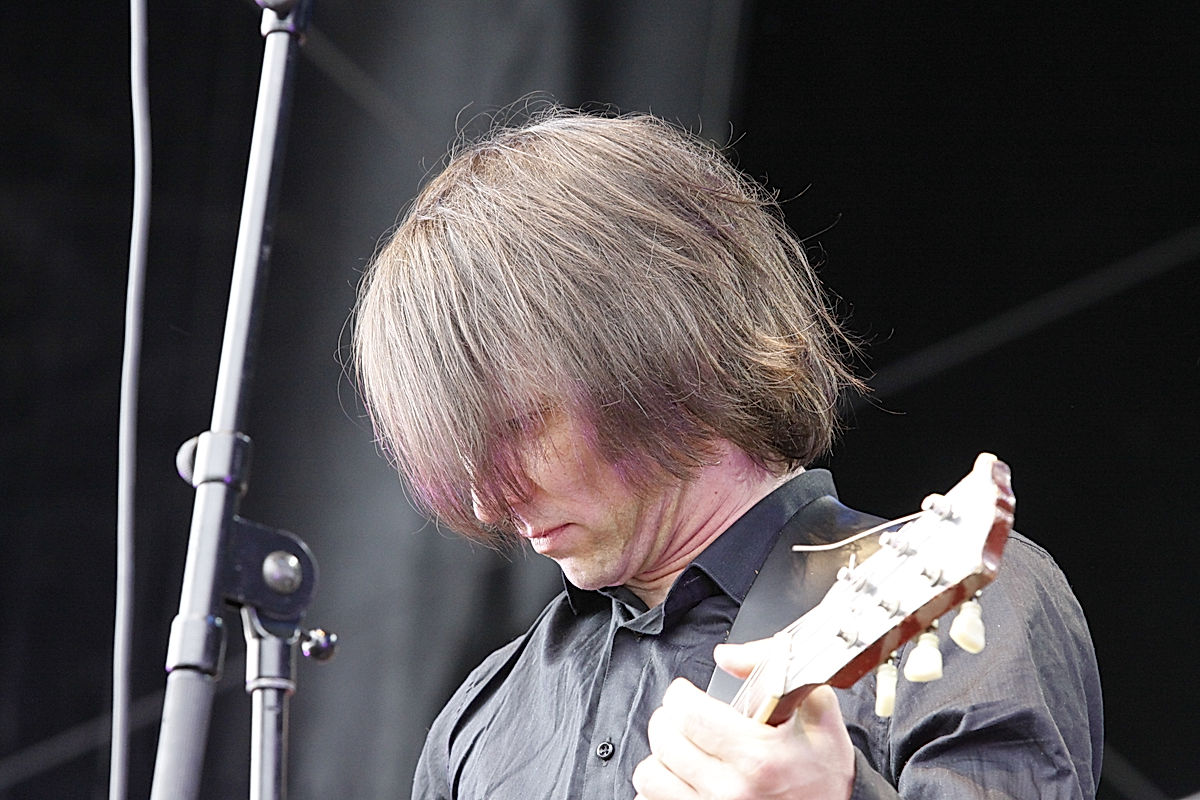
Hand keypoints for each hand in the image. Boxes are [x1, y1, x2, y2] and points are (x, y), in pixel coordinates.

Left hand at [631, 641, 853, 799]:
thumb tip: (727, 654)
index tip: (687, 693)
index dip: (680, 694)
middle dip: (670, 718)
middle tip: (688, 717)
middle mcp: (730, 789)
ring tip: (686, 746)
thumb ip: (773, 667)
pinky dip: (662, 783)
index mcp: (757, 755)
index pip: (686, 713)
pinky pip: (653, 799)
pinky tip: (684, 775)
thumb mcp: (818, 711)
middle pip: (664, 739)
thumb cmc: (825, 773)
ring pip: (651, 773)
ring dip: (664, 753)